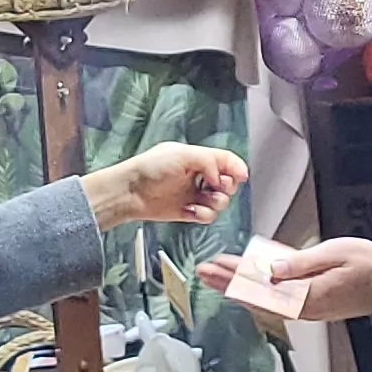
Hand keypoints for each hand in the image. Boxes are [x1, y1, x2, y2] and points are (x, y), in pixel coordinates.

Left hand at [82, 144, 248, 229]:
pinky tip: (190, 210)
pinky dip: (203, 215)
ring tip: (201, 199)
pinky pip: (208, 216)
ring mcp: (194, 195)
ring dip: (215, 202)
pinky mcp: (189, 212)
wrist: (130, 193)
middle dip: (226, 186)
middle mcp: (198, 176)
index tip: (241, 176)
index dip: (237, 167)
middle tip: (215, 186)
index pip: (226, 161)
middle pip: (228, 183)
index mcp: (198, 158)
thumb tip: (219, 175)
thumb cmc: (148, 169)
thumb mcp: (181, 154)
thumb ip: (207, 160)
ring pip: (221, 201)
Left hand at [195, 237, 371, 320]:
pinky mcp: (312, 303)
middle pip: (256, 296)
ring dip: (241, 286)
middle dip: (228, 283)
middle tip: (204, 271)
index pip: (260, 289)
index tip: (214, 267)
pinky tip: (249, 282)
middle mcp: (304, 307)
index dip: (234, 278)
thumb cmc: (370, 267)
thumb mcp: (334, 254)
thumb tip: (271, 268)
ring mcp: (307, 307)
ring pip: (264, 298)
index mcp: (308, 296)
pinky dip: (260, 289)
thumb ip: (300, 263)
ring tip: (218, 276)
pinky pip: (278, 298)